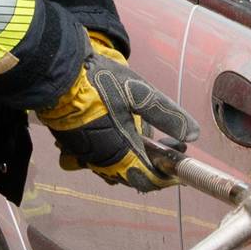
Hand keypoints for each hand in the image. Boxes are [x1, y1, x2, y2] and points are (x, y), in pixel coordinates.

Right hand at [38, 34, 198, 191]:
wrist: (56, 70)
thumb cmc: (99, 80)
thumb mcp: (140, 94)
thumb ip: (167, 115)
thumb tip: (194, 134)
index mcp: (118, 151)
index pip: (146, 179)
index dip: (166, 177)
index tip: (181, 168)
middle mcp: (100, 160)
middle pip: (131, 175)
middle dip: (153, 165)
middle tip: (171, 148)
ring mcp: (84, 154)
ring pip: (114, 167)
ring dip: (134, 158)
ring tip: (152, 138)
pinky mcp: (73, 145)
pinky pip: (97, 158)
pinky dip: (114, 152)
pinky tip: (122, 134)